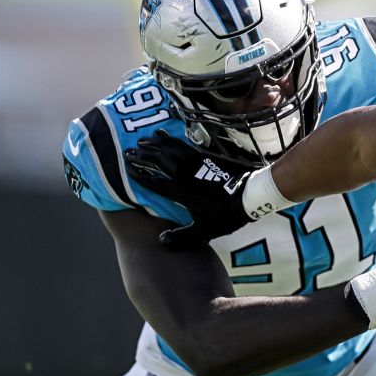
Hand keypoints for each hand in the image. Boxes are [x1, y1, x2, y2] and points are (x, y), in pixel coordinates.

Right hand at [123, 130, 251, 248]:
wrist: (248, 195)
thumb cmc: (225, 215)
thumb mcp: (204, 231)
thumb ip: (182, 236)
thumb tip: (162, 241)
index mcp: (182, 192)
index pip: (156, 182)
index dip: (141, 176)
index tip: (127, 169)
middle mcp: (185, 175)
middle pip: (160, 161)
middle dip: (143, 155)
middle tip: (127, 150)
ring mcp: (194, 163)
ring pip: (170, 149)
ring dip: (155, 143)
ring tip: (142, 139)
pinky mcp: (204, 157)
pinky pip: (183, 145)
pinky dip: (171, 139)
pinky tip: (164, 134)